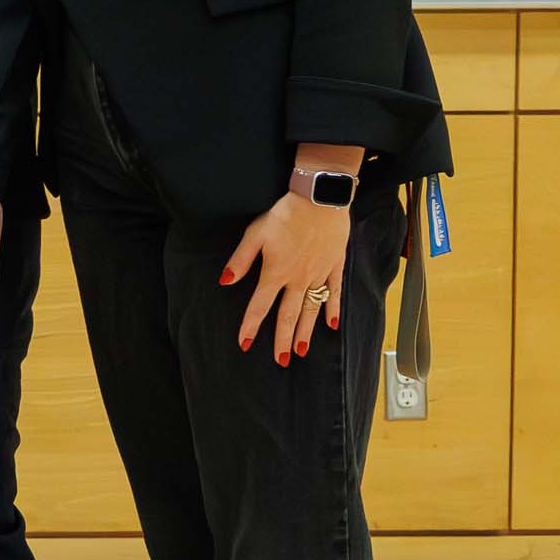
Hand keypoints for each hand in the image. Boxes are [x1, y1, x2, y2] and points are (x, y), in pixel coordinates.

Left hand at [225, 193, 353, 365]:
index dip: (251, 326)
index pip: (259, 306)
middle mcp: (298, 279)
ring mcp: (318, 274)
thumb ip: (240, 260)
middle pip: (288, 315)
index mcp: (275, 273)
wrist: (320, 199)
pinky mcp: (335, 266)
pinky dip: (332, 310)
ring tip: (301, 351)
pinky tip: (331, 326)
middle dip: (283, 339)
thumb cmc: (285, 214)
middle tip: (281, 360)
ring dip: (306, 331)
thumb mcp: (255, 234)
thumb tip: (224, 281)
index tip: (245, 344)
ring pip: (311, 310)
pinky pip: (334, 293)